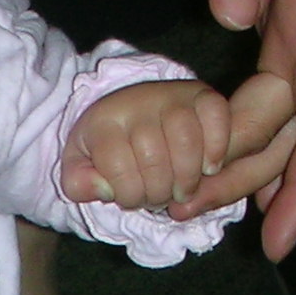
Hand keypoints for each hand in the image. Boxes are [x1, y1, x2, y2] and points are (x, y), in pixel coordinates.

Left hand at [59, 80, 234, 219]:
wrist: (131, 110)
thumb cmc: (106, 148)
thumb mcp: (80, 167)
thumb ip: (78, 184)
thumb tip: (104, 190)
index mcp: (103, 120)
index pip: (117, 168)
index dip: (128, 195)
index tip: (132, 199)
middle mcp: (137, 101)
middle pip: (153, 158)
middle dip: (157, 192)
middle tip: (160, 199)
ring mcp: (172, 95)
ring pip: (185, 140)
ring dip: (187, 178)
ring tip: (183, 192)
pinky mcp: (202, 94)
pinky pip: (216, 116)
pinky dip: (217, 147)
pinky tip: (209, 168)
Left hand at [199, 0, 295, 256]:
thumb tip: (234, 12)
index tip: (277, 238)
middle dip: (252, 184)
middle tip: (182, 215)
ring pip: (286, 119)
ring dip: (244, 165)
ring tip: (185, 198)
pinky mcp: (291, 13)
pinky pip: (275, 92)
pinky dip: (245, 131)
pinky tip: (213, 151)